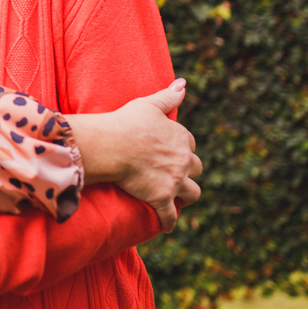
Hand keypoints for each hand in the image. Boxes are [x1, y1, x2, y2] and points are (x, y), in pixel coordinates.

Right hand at [67, 79, 202, 232]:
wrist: (111, 146)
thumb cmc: (127, 122)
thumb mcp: (149, 104)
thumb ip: (169, 96)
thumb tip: (184, 83)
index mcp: (182, 138)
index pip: (189, 144)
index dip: (181, 148)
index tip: (171, 150)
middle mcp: (184, 161)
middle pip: (196, 168)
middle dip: (188, 171)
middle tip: (175, 173)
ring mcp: (174, 181)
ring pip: (192, 193)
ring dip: (186, 195)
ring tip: (178, 197)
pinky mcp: (162, 199)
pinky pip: (170, 216)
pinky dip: (169, 221)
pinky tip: (167, 224)